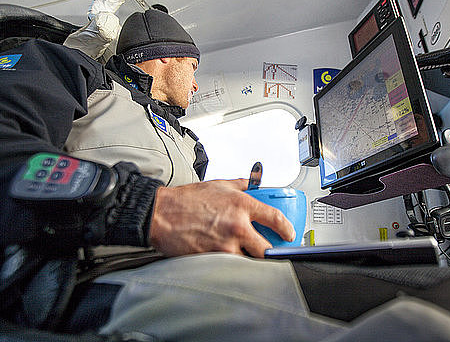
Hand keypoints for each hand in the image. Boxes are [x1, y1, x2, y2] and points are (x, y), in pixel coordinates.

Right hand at [148, 179, 295, 257]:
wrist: (161, 214)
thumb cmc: (186, 200)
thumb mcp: (218, 185)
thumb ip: (240, 185)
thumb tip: (253, 183)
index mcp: (242, 204)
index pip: (276, 218)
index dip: (287, 229)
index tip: (289, 234)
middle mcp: (237, 225)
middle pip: (267, 248)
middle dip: (269, 251)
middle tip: (267, 250)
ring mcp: (226, 244)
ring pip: (249, 260)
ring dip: (247, 258)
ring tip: (241, 251)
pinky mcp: (213, 258)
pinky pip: (230, 266)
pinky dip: (231, 263)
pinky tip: (225, 255)